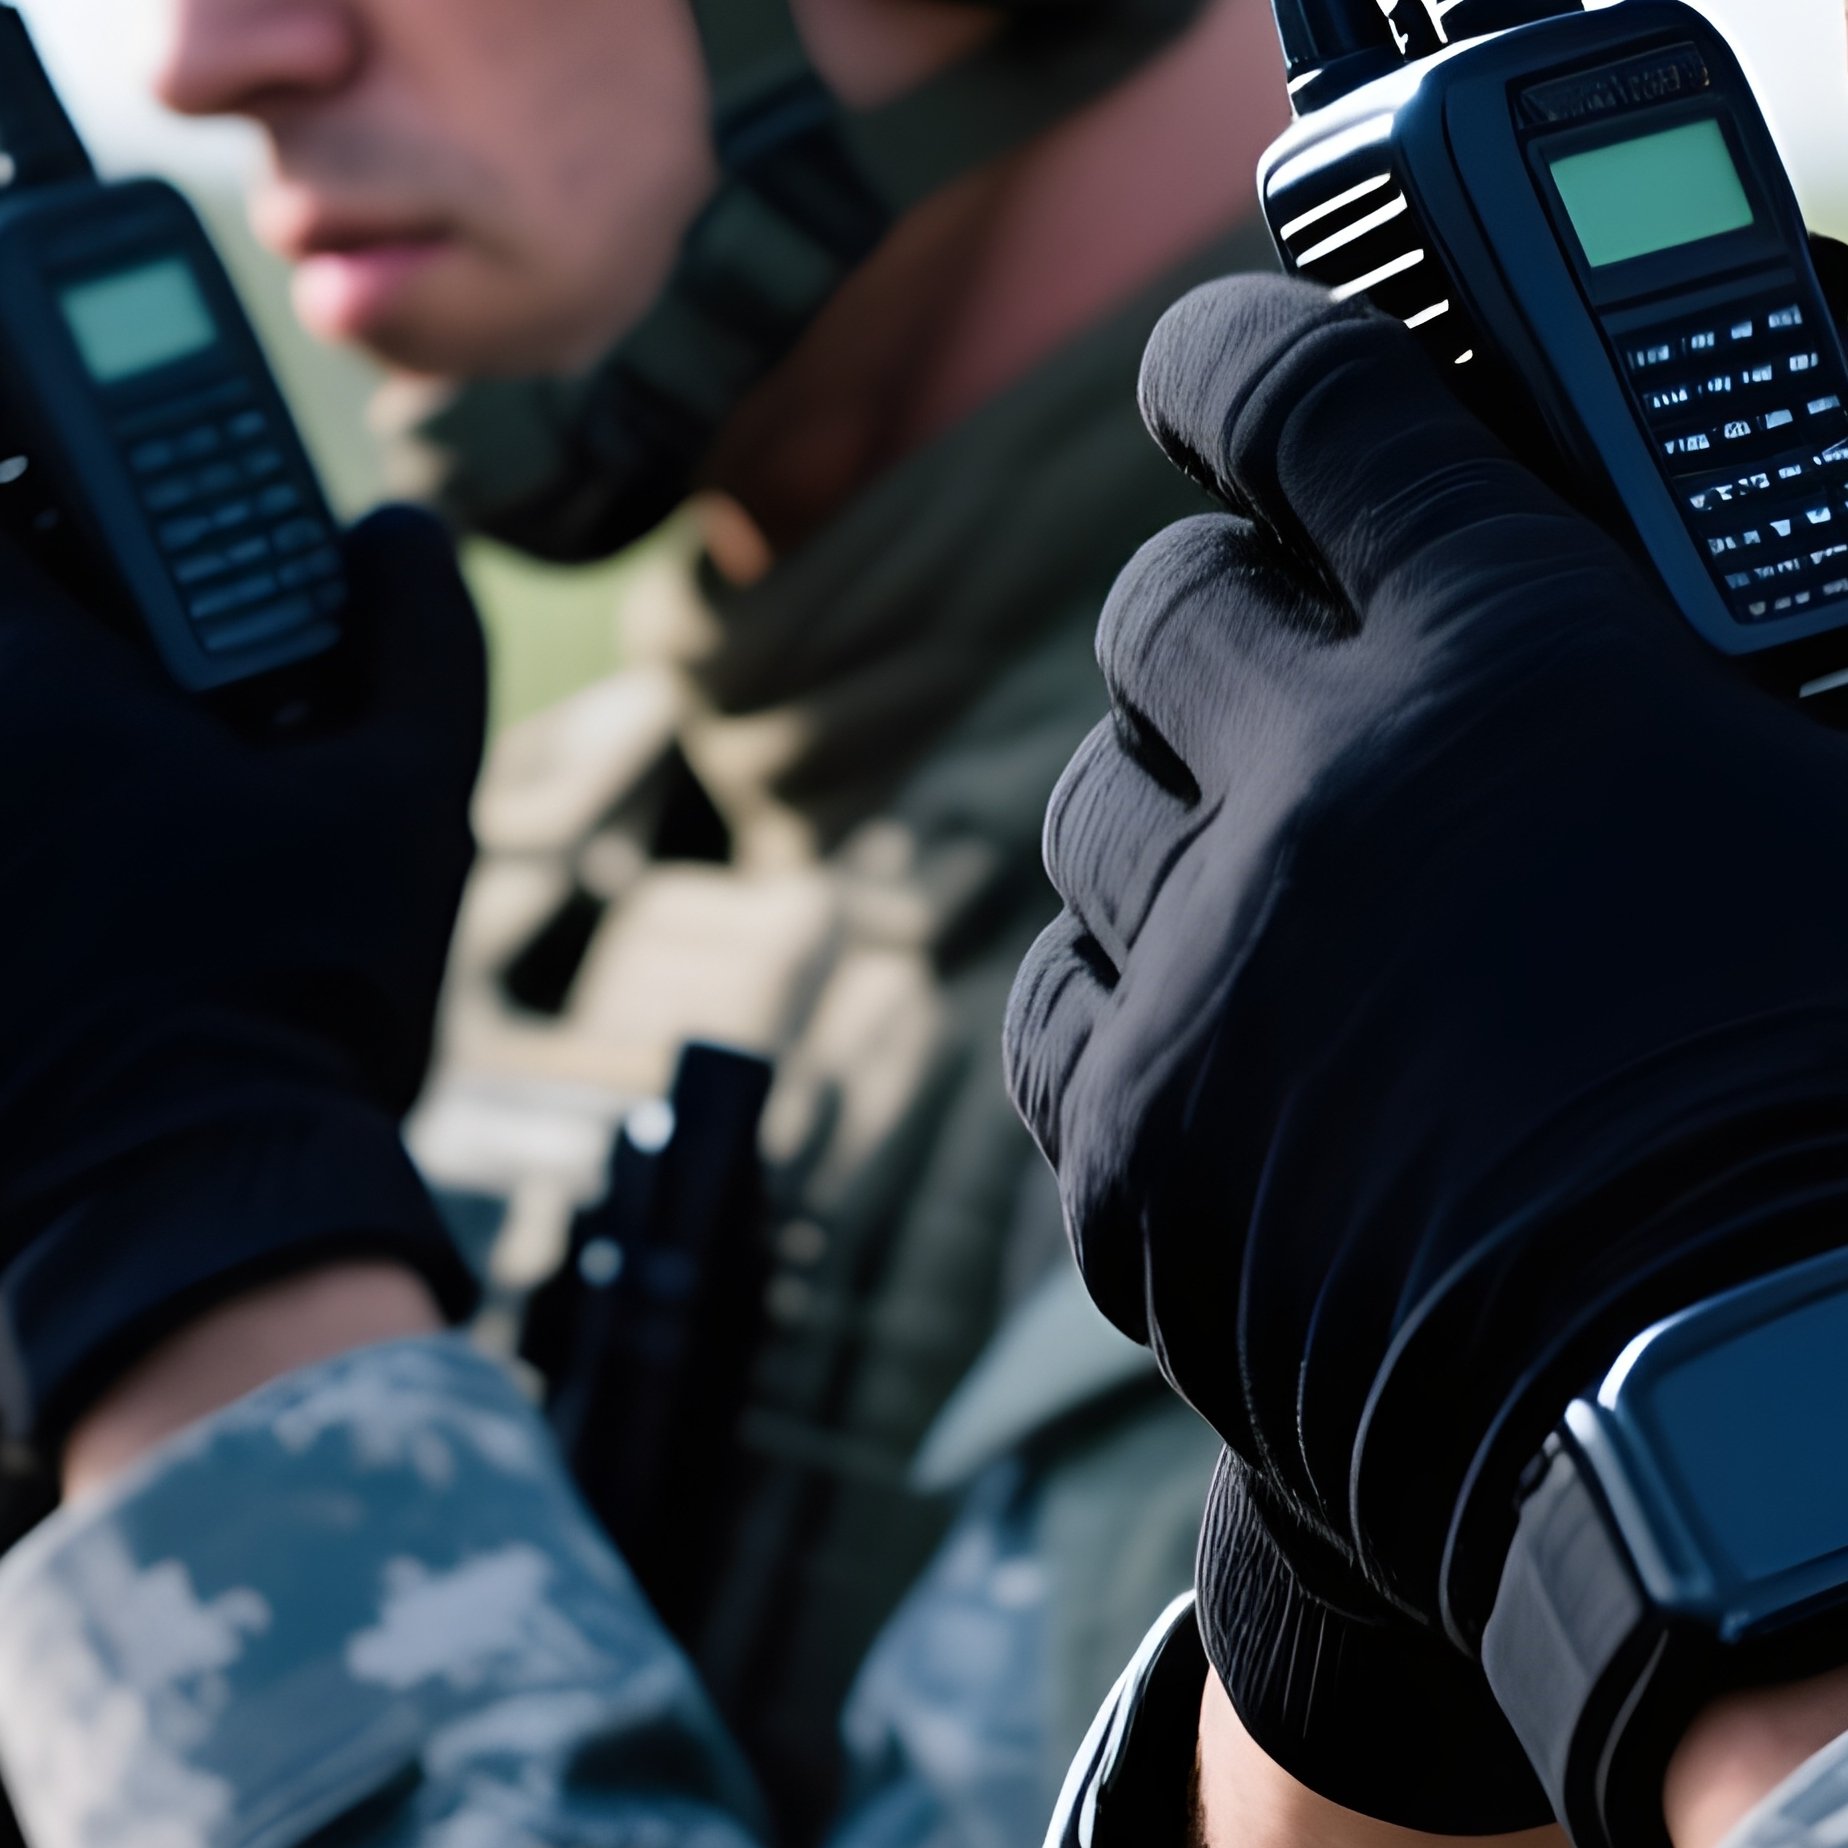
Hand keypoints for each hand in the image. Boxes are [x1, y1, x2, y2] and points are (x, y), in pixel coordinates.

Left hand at [0, 508, 485, 1446]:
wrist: (189, 1212)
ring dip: (57, 733)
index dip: (35, 458)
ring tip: (152, 809)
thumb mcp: (410, 800)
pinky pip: (14, 852)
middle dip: (60, 608)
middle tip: (142, 652)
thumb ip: (422, 637)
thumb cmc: (294, 994)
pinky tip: (102, 912)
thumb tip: (404, 536)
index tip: (84, 477)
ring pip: (10, 745)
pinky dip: (53, 846)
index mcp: (35, 687)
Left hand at [1006, 276, 1847, 1825]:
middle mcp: (1326, 803)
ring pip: (1084, 810)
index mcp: (1525, 669)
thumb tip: (1570, 583)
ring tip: (1261, 879)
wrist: (1768, 1429)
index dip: (1238, 360)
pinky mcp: (1132, 1158)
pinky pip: (1050, 1007)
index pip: (1311, 409)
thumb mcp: (1800, 801)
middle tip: (1271, 660)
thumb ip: (1658, 658)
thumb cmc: (1831, 1111)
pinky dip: (1114, 988)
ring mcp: (1203, 988)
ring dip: (1161, 812)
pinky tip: (1197, 1016)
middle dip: (1212, 612)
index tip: (1202, 368)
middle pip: (1164, 614)